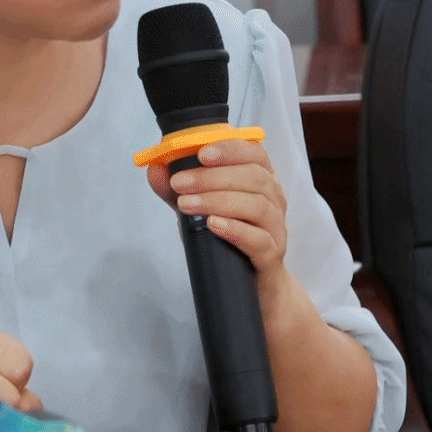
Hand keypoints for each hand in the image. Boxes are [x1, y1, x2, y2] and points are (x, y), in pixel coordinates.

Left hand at [150, 138, 289, 282]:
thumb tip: (155, 168)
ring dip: (217, 201)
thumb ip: (178, 190)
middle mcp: (274, 200)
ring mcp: (276, 228)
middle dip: (212, 177)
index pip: (255, 153)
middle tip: (179, 183)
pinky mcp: (272, 254)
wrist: (254, 283)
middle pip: (253, 178)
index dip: (230, 149)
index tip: (201, 153)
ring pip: (256, 206)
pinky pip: (259, 239)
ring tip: (186, 204)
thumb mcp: (199, 209)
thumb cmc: (228, 238)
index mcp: (261, 180)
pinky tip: (213, 225)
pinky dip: (235, 229)